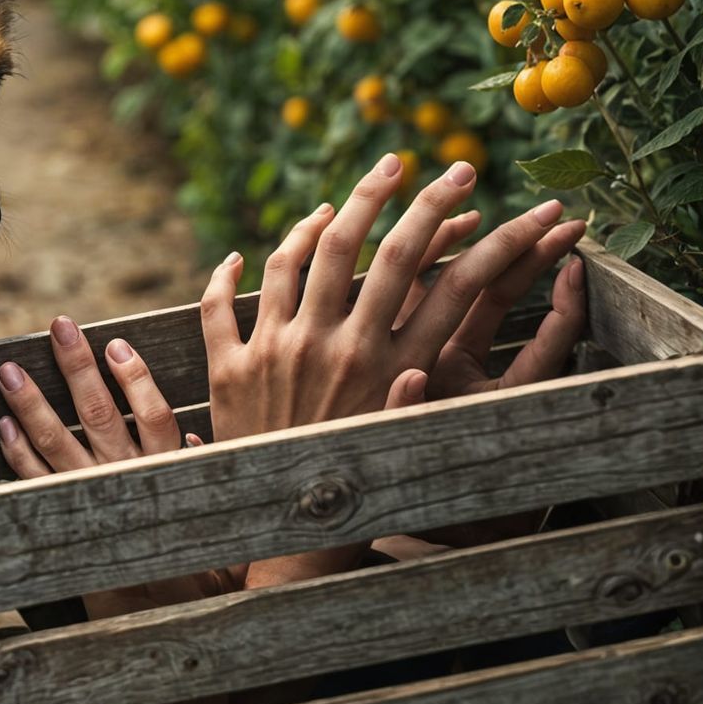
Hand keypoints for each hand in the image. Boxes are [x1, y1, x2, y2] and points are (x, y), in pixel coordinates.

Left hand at [0, 318, 241, 634]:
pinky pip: (37, 486)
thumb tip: (194, 433)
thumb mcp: (217, 526)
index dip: (135, 379)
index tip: (116, 344)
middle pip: (100, 417)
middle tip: (58, 326)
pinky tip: (2, 427)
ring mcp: (95, 505)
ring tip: (8, 370)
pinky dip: (18, 456)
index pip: (154, 417)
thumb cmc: (198, 574)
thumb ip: (204, 475)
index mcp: (169, 475)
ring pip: (59, 446)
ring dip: (32, 404)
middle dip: (76, 368)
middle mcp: (129, 483)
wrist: (163, 631)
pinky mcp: (67, 528)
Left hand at [201, 152, 584, 586]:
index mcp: (385, 365)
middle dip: (398, 194)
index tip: (483, 189)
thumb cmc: (356, 496)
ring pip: (296, 258)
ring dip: (320, 218)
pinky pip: (219, 305)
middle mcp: (331, 349)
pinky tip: (240, 256)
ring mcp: (274, 353)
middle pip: (368, 246)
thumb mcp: (406, 445)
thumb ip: (416, 394)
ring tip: (341, 200)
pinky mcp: (227, 370)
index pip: (442, 276)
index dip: (470, 224)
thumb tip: (420, 354)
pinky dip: (227, 274)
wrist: (282, 541)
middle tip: (415, 162)